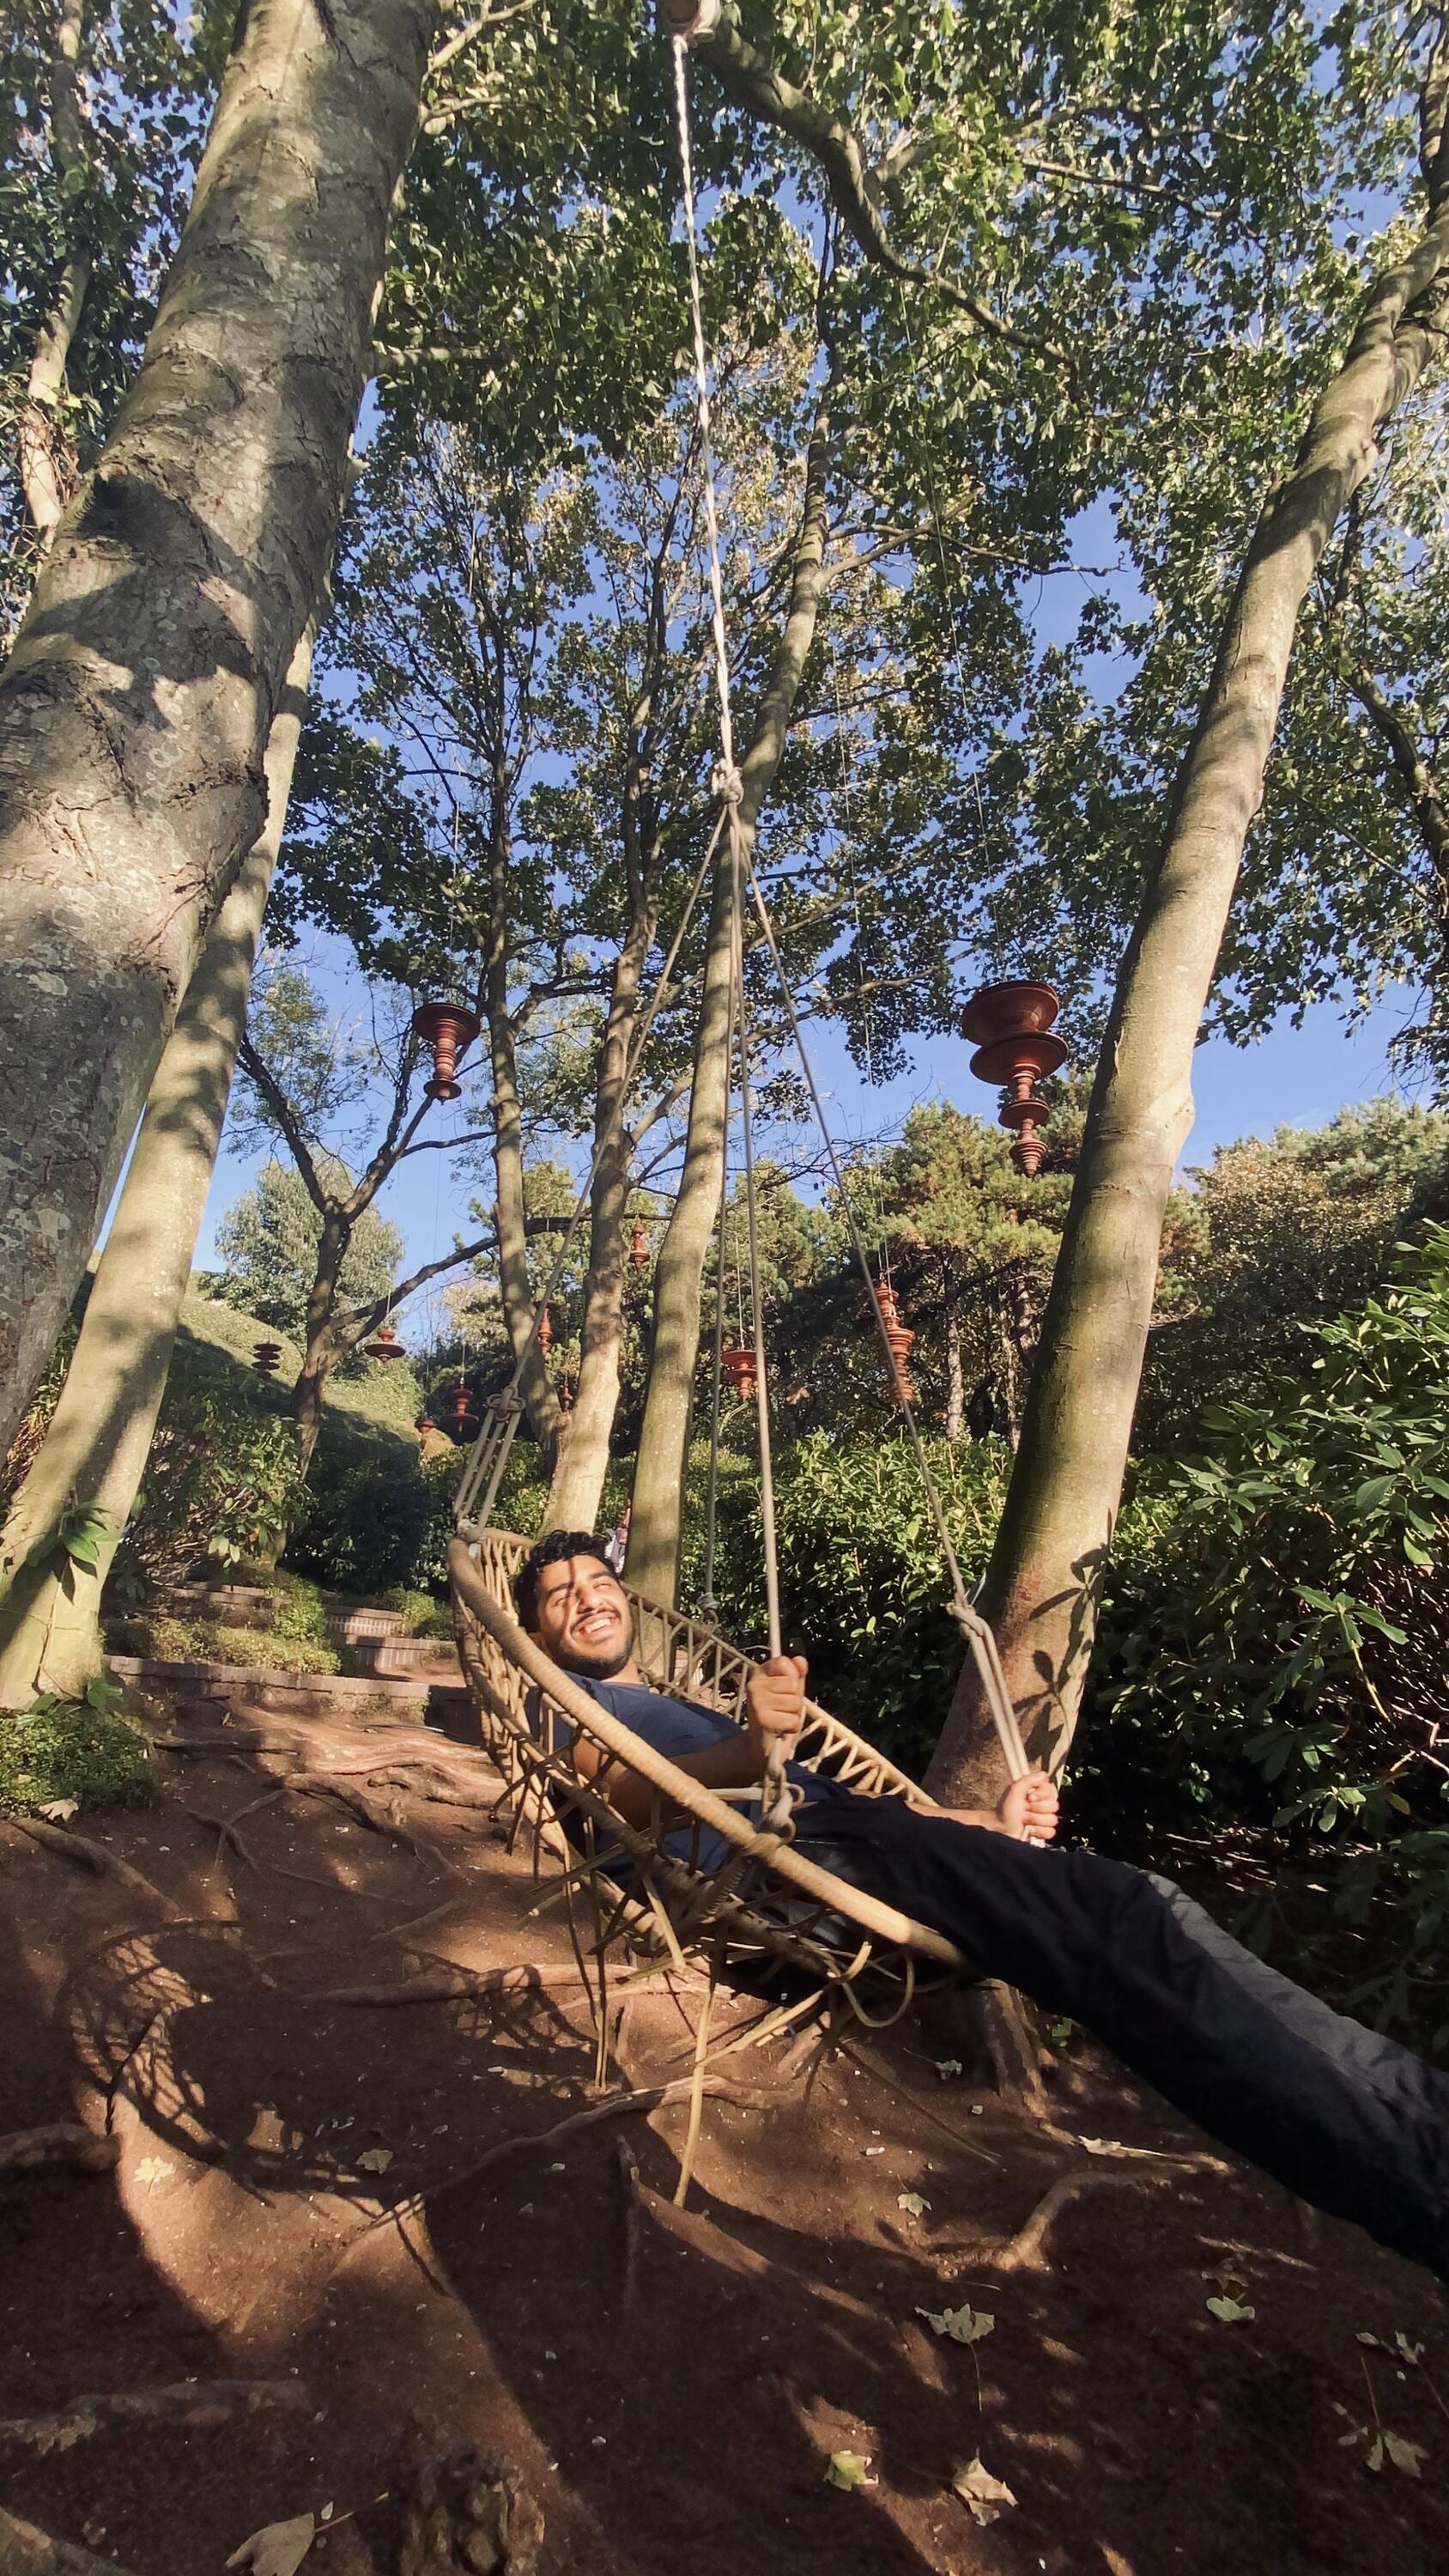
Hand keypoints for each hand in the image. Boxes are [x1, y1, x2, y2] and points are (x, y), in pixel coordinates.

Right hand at [744, 1652, 807, 1773]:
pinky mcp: (763, 1720)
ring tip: (781, 1718)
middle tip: (782, 1709)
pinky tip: (780, 1729)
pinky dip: (791, 1728)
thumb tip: (800, 1660)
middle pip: (793, 1684)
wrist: (759, 1744)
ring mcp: (757, 1702)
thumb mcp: (787, 1691)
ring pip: (795, 1703)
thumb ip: (795, 1674)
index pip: (784, 1662)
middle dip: (795, 1700)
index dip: (792, 1677)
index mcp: (758, 1673)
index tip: (784, 1689)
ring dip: (793, 1715)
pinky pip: (793, 1720)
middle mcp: (754, 1685)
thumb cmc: (776, 1715)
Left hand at [997, 1769, 1059, 1842]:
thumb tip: (1042, 1774)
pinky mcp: (1042, 1832)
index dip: (1042, 1794)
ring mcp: (1042, 1819)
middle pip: (1054, 1805)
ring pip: (1053, 1819)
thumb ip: (1028, 1779)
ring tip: (1024, 1819)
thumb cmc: (1004, 1811)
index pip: (1051, 1789)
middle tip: (1025, 1809)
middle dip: (1037, 1808)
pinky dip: (1039, 1831)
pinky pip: (1051, 1831)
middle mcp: (1040, 1805)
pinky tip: (1030, 1829)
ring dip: (1036, 1820)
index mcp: (1035, 1793)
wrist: (1000, 1829)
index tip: (1030, 1797)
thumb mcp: (1014, 1790)